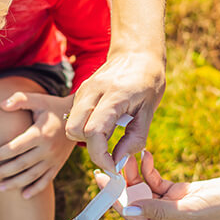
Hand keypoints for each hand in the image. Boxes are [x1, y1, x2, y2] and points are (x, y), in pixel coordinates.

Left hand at [0, 92, 75, 198]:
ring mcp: (54, 159)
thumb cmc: (53, 106)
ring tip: (0, 188)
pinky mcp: (58, 164)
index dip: (1, 153)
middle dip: (4, 172)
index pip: (16, 147)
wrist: (79, 117)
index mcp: (40, 133)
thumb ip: (20, 100)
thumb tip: (1, 105)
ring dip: (16, 183)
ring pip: (32, 175)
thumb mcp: (38, 99)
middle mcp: (48, 149)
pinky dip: (35, 189)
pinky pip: (46, 180)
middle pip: (22, 164)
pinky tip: (23, 195)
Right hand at [65, 51, 165, 170]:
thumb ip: (135, 137)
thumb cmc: (147, 81)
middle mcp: (93, 91)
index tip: (114, 166)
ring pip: (70, 125)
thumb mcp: (149, 110)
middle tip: (110, 152)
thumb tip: (119, 161)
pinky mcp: (80, 93)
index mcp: (114, 95)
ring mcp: (83, 91)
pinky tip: (103, 124)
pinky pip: (74, 118)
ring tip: (108, 136)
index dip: (101, 155)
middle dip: (90, 147)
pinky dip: (85, 128)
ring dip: (86, 138)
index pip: (94, 131)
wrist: (136, 53)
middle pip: (74, 130)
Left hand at [95, 150, 219, 219]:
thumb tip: (130, 211)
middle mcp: (164, 216)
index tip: (101, 183)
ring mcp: (170, 203)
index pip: (131, 214)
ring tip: (129, 155)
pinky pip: (155, 179)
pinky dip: (149, 168)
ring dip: (134, 172)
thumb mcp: (189, 210)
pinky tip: (147, 155)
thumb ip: (159, 210)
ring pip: (142, 187)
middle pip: (133, 200)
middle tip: (107, 165)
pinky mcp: (177, 191)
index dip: (114, 199)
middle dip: (120, 184)